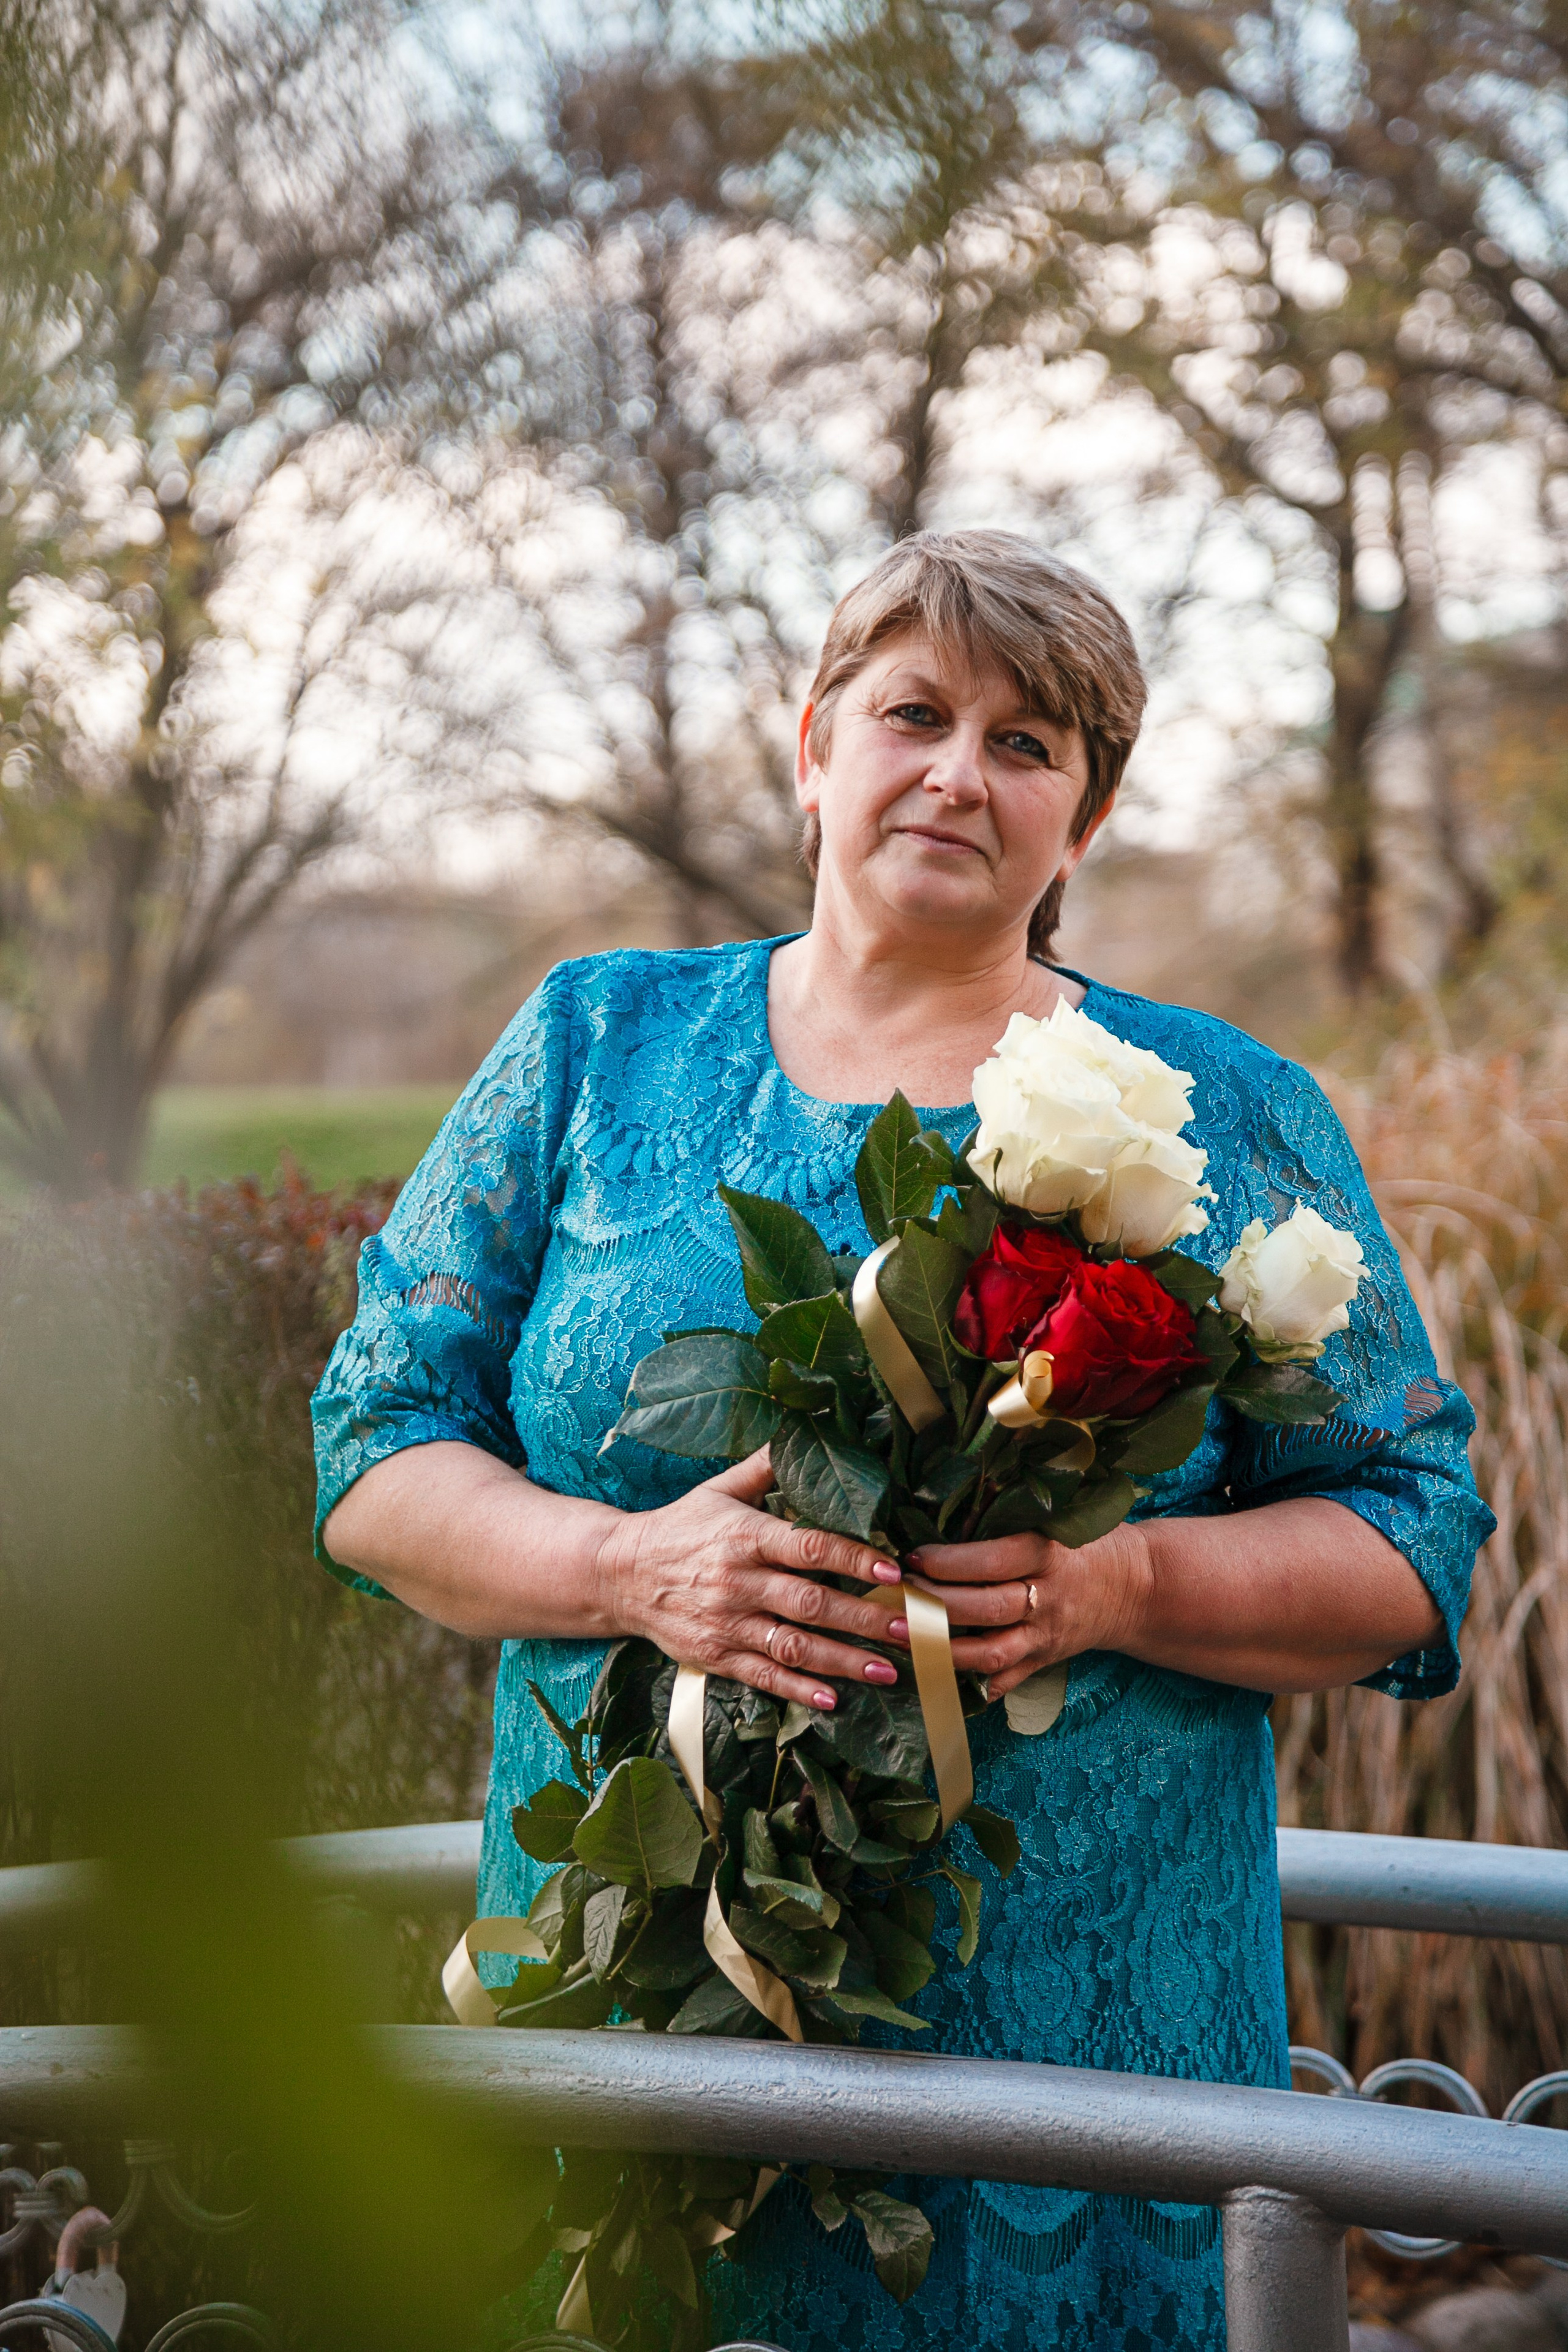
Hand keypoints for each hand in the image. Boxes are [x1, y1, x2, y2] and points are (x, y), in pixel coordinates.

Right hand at [596, 1448, 906, 1711]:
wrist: (618, 1573)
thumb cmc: (681, 1527)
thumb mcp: (721, 1489)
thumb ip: (767, 1465)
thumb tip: (807, 1426)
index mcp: (745, 1536)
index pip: (808, 1547)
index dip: (853, 1558)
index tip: (893, 1570)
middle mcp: (737, 1582)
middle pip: (809, 1603)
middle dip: (864, 1617)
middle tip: (909, 1627)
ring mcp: (726, 1623)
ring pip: (793, 1646)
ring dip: (842, 1661)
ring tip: (888, 1670)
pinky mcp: (715, 1656)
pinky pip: (763, 1678)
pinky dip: (798, 1691)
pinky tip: (833, 1701)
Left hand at [891, 1522, 1155, 1699]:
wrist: (1138, 1587)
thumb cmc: (1087, 1541)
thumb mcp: (1060, 1518)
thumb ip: (1013, 1513)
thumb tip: (953, 1495)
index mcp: (1050, 1554)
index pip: (994, 1561)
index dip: (950, 1562)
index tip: (912, 1556)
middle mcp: (1049, 1598)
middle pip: (986, 1608)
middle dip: (935, 1605)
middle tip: (894, 1596)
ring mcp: (1046, 1635)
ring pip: (991, 1652)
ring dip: (941, 1650)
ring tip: (899, 1638)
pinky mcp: (1044, 1660)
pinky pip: (1006, 1680)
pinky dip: (971, 1685)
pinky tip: (932, 1679)